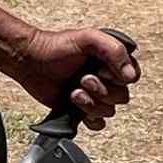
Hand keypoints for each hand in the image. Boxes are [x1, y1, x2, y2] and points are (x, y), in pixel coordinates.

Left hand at [13, 27, 140, 131]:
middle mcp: (106, 79)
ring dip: (91, 103)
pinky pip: (97, 124)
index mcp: (112, 61)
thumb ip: (113, 50)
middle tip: (82, 79)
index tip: (100, 70)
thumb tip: (130, 76)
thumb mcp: (88, 38)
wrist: (30, 61)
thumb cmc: (56, 46)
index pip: (132, 77)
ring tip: (73, 92)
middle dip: (101, 91)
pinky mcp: (81, 110)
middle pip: (122, 97)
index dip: (118, 78)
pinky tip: (75, 106)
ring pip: (108, 111)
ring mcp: (94, 95)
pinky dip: (89, 118)